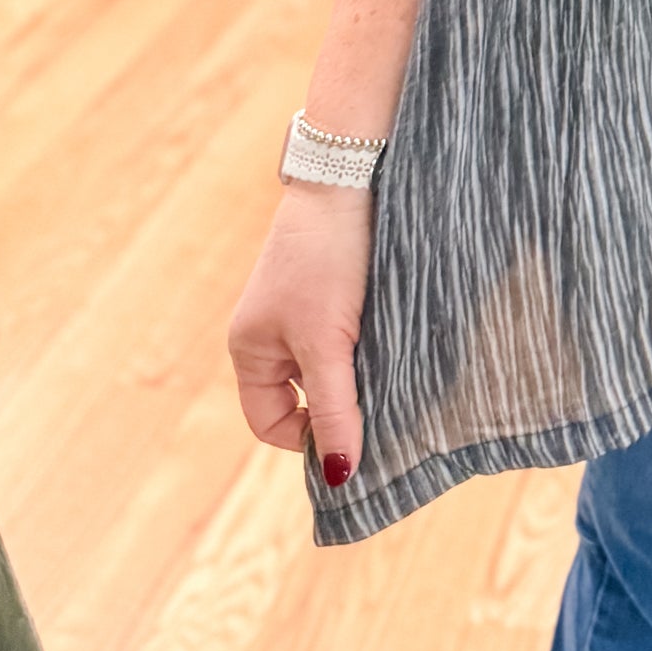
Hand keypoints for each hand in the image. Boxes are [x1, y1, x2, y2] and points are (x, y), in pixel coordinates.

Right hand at [227, 183, 371, 488]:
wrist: (348, 175)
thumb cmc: (326, 259)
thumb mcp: (328, 342)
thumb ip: (335, 408)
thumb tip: (337, 475)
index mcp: (251, 349)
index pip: (272, 422)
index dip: (308, 438)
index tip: (353, 434)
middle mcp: (273, 332)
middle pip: (307, 396)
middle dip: (343, 404)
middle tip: (385, 402)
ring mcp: (305, 308)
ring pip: (336, 365)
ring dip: (363, 371)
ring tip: (395, 363)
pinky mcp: (338, 287)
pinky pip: (353, 334)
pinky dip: (373, 342)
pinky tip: (400, 336)